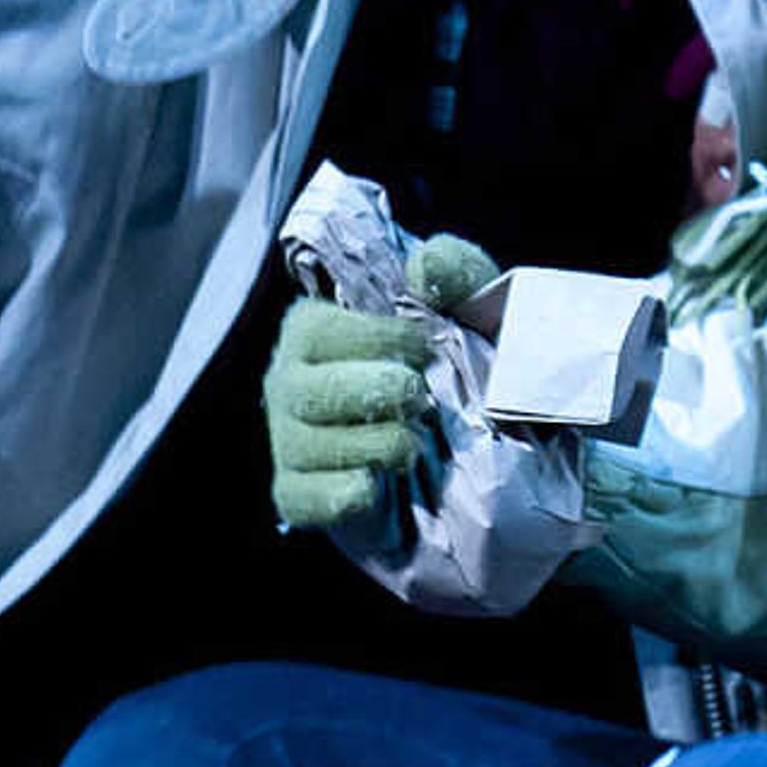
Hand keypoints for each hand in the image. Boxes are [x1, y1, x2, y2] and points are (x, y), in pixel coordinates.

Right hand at [264, 235, 497, 530]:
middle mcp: (288, 383)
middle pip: (309, 391)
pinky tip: (376, 485)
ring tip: (415, 445)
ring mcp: (288, 441)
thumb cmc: (458, 361)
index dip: (377, 339)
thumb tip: (424, 269)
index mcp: (314, 330)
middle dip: (376, 393)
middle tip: (421, 399)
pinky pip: (301, 498)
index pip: (320, 331)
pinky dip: (340, 495)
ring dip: (374, 445)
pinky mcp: (298, 494)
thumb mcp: (471, 306)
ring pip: (309, 446)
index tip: (426, 348)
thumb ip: (454, 271)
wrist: (478, 442)